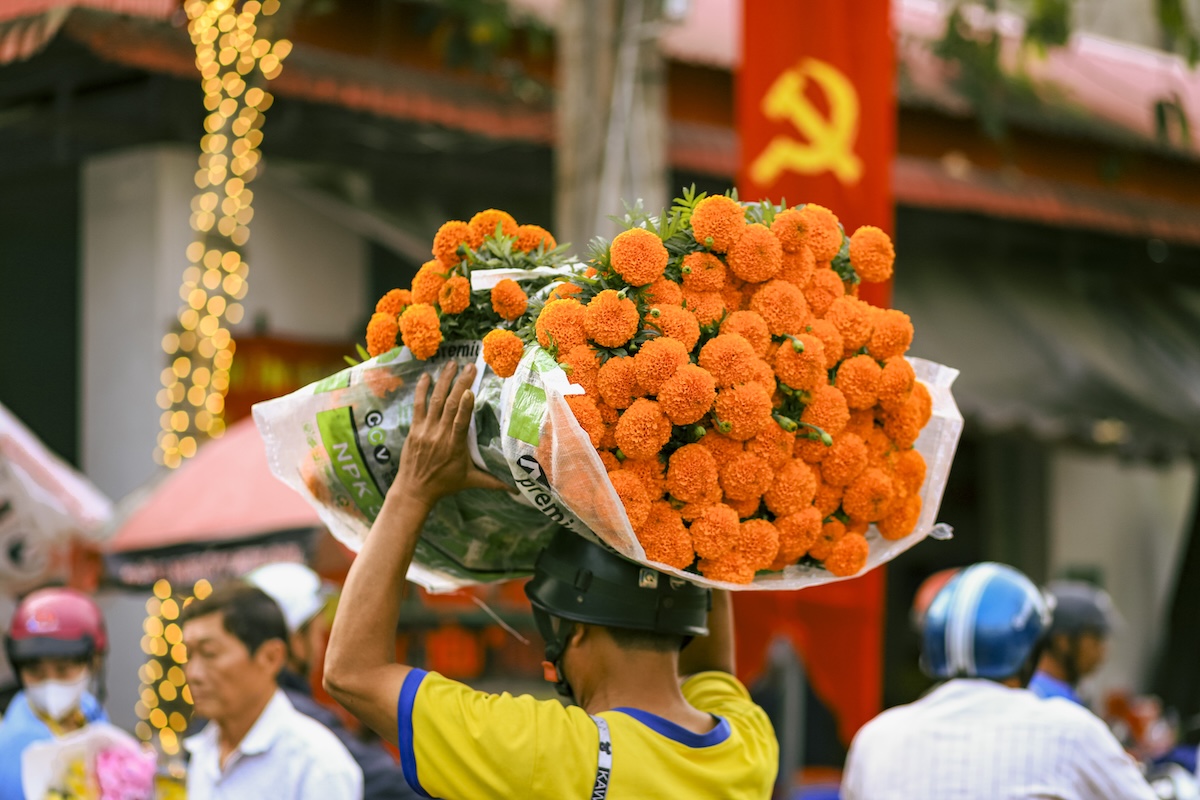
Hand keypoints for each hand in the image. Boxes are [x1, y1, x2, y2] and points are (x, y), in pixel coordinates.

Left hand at [393, 362, 508, 507]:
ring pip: (434, 401)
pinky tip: (426, 376)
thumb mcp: (470, 482)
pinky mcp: (415, 428)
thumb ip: (493, 482)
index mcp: (455, 446)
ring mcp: (425, 430)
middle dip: (460, 384)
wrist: (414, 490)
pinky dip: (421, 390)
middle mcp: (439, 435)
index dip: (464, 407)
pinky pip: (418, 406)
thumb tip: (517, 487)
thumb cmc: (445, 484)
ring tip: (452, 364)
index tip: (470, 391)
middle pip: (449, 406)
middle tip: (470, 367)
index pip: (460, 423)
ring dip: (443, 381)